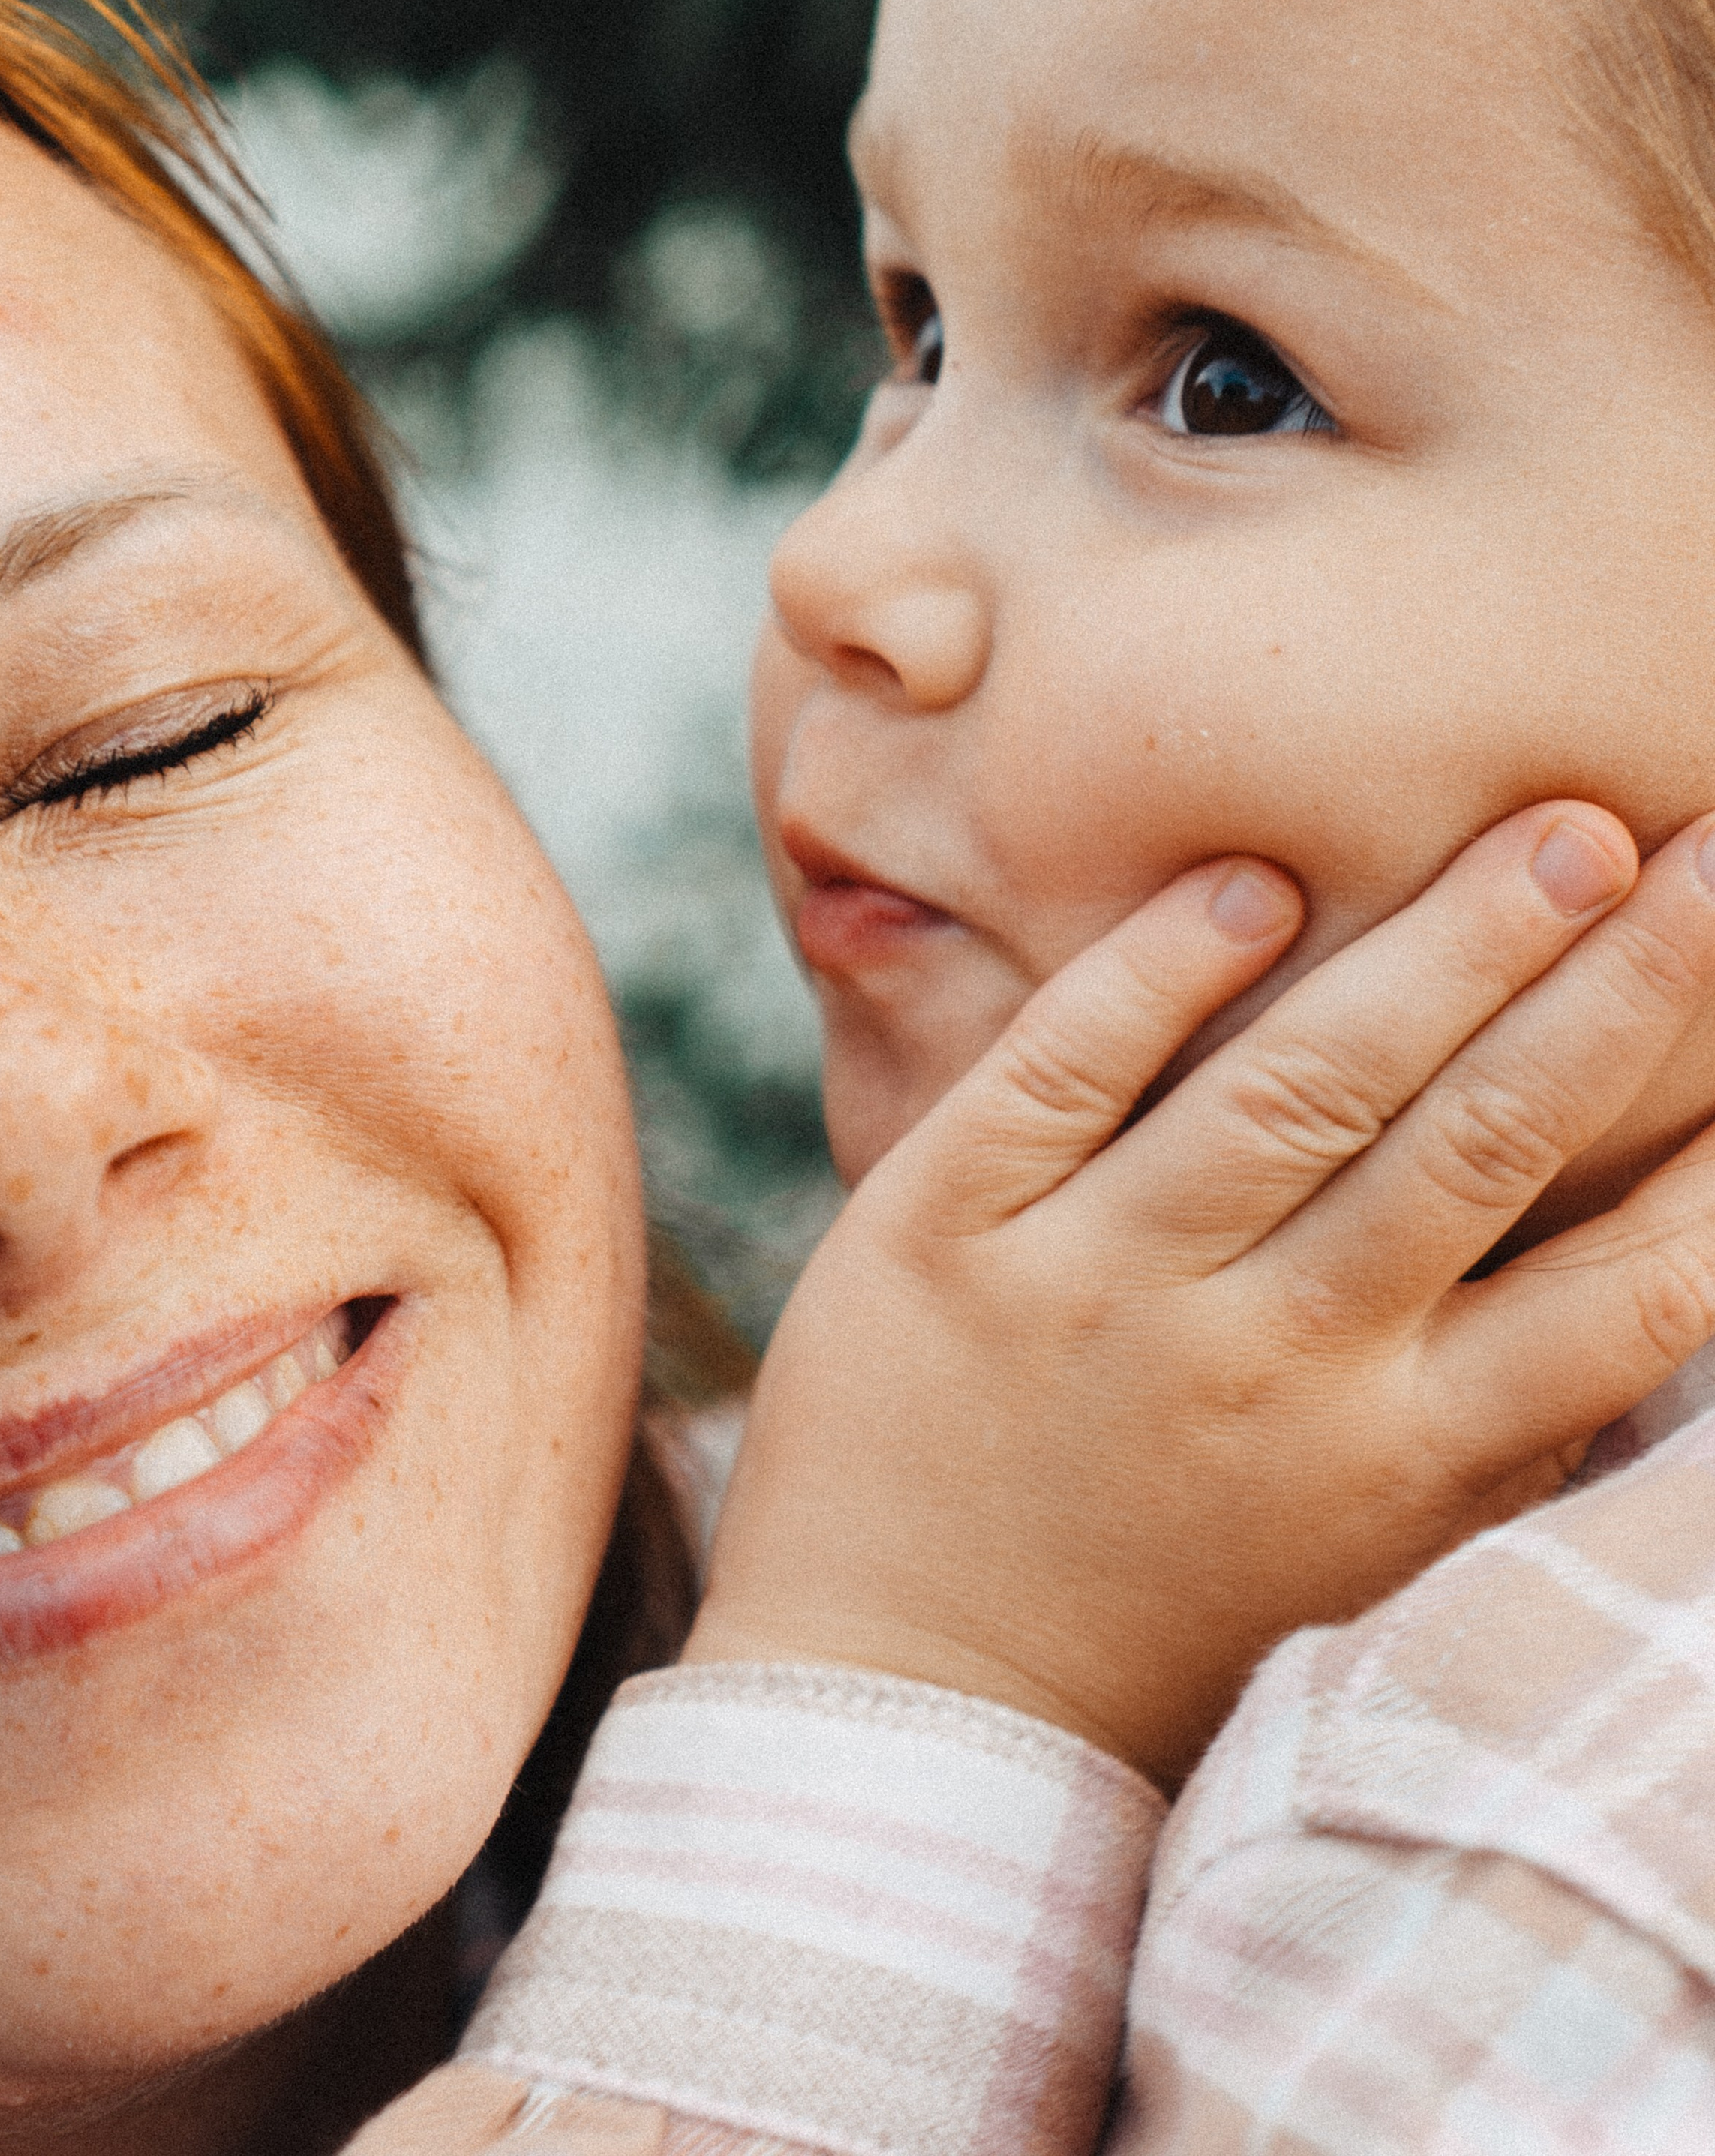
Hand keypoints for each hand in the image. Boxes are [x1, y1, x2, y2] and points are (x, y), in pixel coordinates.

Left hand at [686, 803, 1714, 1788]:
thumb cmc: (1164, 1615)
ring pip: (1295, 1086)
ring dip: (1444, 948)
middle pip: (1477, 1147)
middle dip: (1620, 993)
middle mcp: (1264, 1366)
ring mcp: (1095, 1288)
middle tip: (1713, 850)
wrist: (902, 1702)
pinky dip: (1158, 971)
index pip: (1618, 1304)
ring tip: (1561, 833)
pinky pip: (1061, 1068)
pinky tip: (1251, 883)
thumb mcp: (1365, 1546)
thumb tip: (1663, 1274)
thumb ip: (1495, 1418)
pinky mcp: (943, 1227)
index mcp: (1397, 1461)